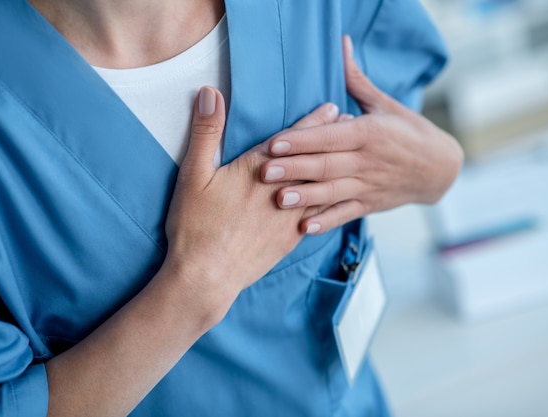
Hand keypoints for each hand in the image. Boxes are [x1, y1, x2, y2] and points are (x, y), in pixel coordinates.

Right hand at [163, 87, 339, 313]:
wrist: (207, 276)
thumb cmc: (195, 226)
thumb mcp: (193, 175)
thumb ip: (206, 133)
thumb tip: (211, 93)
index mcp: (258, 171)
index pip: (293, 140)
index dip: (314, 122)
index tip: (333, 109)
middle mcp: (281, 192)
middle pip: (315, 161)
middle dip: (334, 142)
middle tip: (354, 127)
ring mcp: (289, 218)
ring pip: (322, 188)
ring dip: (337, 169)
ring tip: (350, 155)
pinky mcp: (290, 240)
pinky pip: (319, 217)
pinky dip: (332, 203)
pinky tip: (336, 201)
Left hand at [261, 35, 463, 233]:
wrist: (441, 168)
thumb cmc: (409, 131)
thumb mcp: (385, 104)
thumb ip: (356, 80)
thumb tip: (341, 44)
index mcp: (369, 133)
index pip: (331, 137)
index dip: (302, 140)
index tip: (275, 143)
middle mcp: (368, 161)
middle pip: (326, 165)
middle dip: (294, 169)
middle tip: (264, 172)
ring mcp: (369, 185)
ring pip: (332, 193)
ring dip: (305, 198)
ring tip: (278, 200)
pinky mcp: (370, 204)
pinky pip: (345, 214)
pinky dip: (326, 222)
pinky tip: (305, 228)